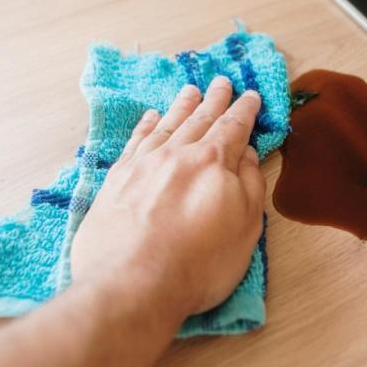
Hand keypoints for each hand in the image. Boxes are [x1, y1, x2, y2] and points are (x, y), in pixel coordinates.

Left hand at [72, 76, 266, 318]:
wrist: (132, 284)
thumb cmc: (198, 265)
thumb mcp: (245, 229)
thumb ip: (250, 187)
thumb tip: (247, 155)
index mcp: (214, 164)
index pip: (233, 128)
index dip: (244, 111)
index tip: (250, 96)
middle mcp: (178, 155)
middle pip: (200, 120)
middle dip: (214, 100)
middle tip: (222, 82)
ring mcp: (144, 165)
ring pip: (167, 125)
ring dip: (182, 106)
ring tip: (190, 90)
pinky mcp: (116, 180)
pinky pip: (135, 141)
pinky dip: (146, 126)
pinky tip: (152, 117)